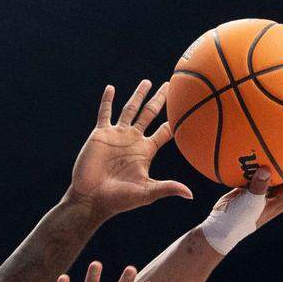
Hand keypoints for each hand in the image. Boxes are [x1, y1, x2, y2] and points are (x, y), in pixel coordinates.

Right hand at [68, 81, 192, 218]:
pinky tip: (110, 88)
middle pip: (150, 114)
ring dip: (138, 95)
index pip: (164, 132)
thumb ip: (167, 188)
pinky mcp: (101, 135)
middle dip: (160, 100)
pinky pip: (105, 114)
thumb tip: (190, 195)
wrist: (91, 199)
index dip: (175, 122)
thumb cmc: (119, 199)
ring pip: (130, 109)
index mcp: (146, 151)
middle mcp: (133, 140)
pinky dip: (107, 101)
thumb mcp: (146, 193)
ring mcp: (117, 136)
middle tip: (171, 85)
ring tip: (147, 82)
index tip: (187, 109)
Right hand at [212, 138, 282, 228]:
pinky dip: (267, 153)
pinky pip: (265, 165)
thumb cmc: (238, 220)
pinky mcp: (256, 183)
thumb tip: (265, 169)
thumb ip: (258, 187)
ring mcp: (269, 187)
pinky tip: (266, 138)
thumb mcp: (249, 204)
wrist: (222, 226)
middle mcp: (281, 191)